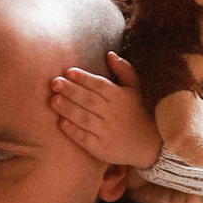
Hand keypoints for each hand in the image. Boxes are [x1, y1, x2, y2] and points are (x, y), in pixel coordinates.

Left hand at [48, 51, 160, 169]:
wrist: (149, 145)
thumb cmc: (137, 112)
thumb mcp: (135, 90)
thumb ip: (124, 70)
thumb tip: (110, 53)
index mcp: (121, 97)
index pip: (100, 85)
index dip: (84, 78)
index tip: (68, 72)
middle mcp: (114, 114)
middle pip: (89, 100)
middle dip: (71, 91)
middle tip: (54, 83)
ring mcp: (108, 132)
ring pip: (85, 118)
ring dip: (68, 109)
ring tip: (53, 101)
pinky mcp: (101, 148)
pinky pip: (85, 138)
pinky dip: (73, 131)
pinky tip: (61, 123)